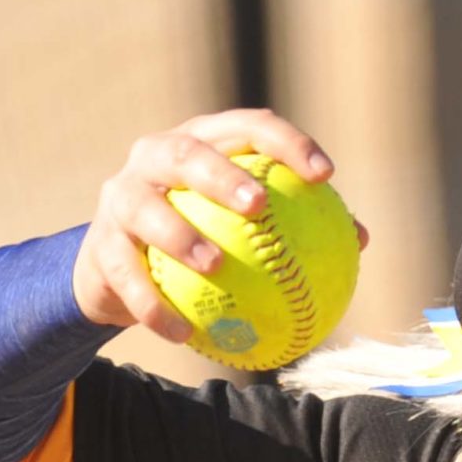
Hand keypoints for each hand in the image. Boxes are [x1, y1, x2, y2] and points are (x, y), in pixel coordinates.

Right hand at [71, 107, 369, 339]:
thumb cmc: (203, 235)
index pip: (246, 127)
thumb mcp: (246, 226)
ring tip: (215, 264)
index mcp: (202, 142)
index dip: (286, 142)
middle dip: (221, 174)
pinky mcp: (99, 242)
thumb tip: (362, 238)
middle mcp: (155, 157)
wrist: (120, 267)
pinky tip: (182, 334)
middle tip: (259, 205)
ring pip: (145, 208)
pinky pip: (126, 275)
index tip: (325, 175)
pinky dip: (152, 306)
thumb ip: (298, 225)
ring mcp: (121, 196)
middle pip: (186, 153)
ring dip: (180, 236)